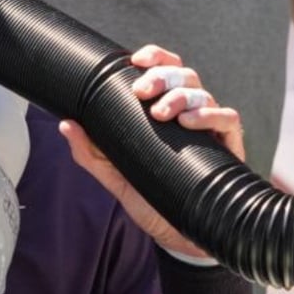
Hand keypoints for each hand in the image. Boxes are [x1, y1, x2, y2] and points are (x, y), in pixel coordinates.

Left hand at [58, 44, 244, 258]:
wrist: (178, 237)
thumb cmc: (148, 198)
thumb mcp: (114, 175)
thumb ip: (89, 152)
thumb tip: (64, 123)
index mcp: (161, 110)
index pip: (162, 70)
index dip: (153, 57)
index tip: (135, 60)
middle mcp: (187, 113)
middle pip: (183, 74)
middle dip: (162, 75)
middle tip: (142, 91)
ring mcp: (209, 129)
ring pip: (203, 93)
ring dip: (182, 95)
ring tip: (162, 112)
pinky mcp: (229, 147)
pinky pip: (228, 119)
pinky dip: (210, 115)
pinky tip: (190, 123)